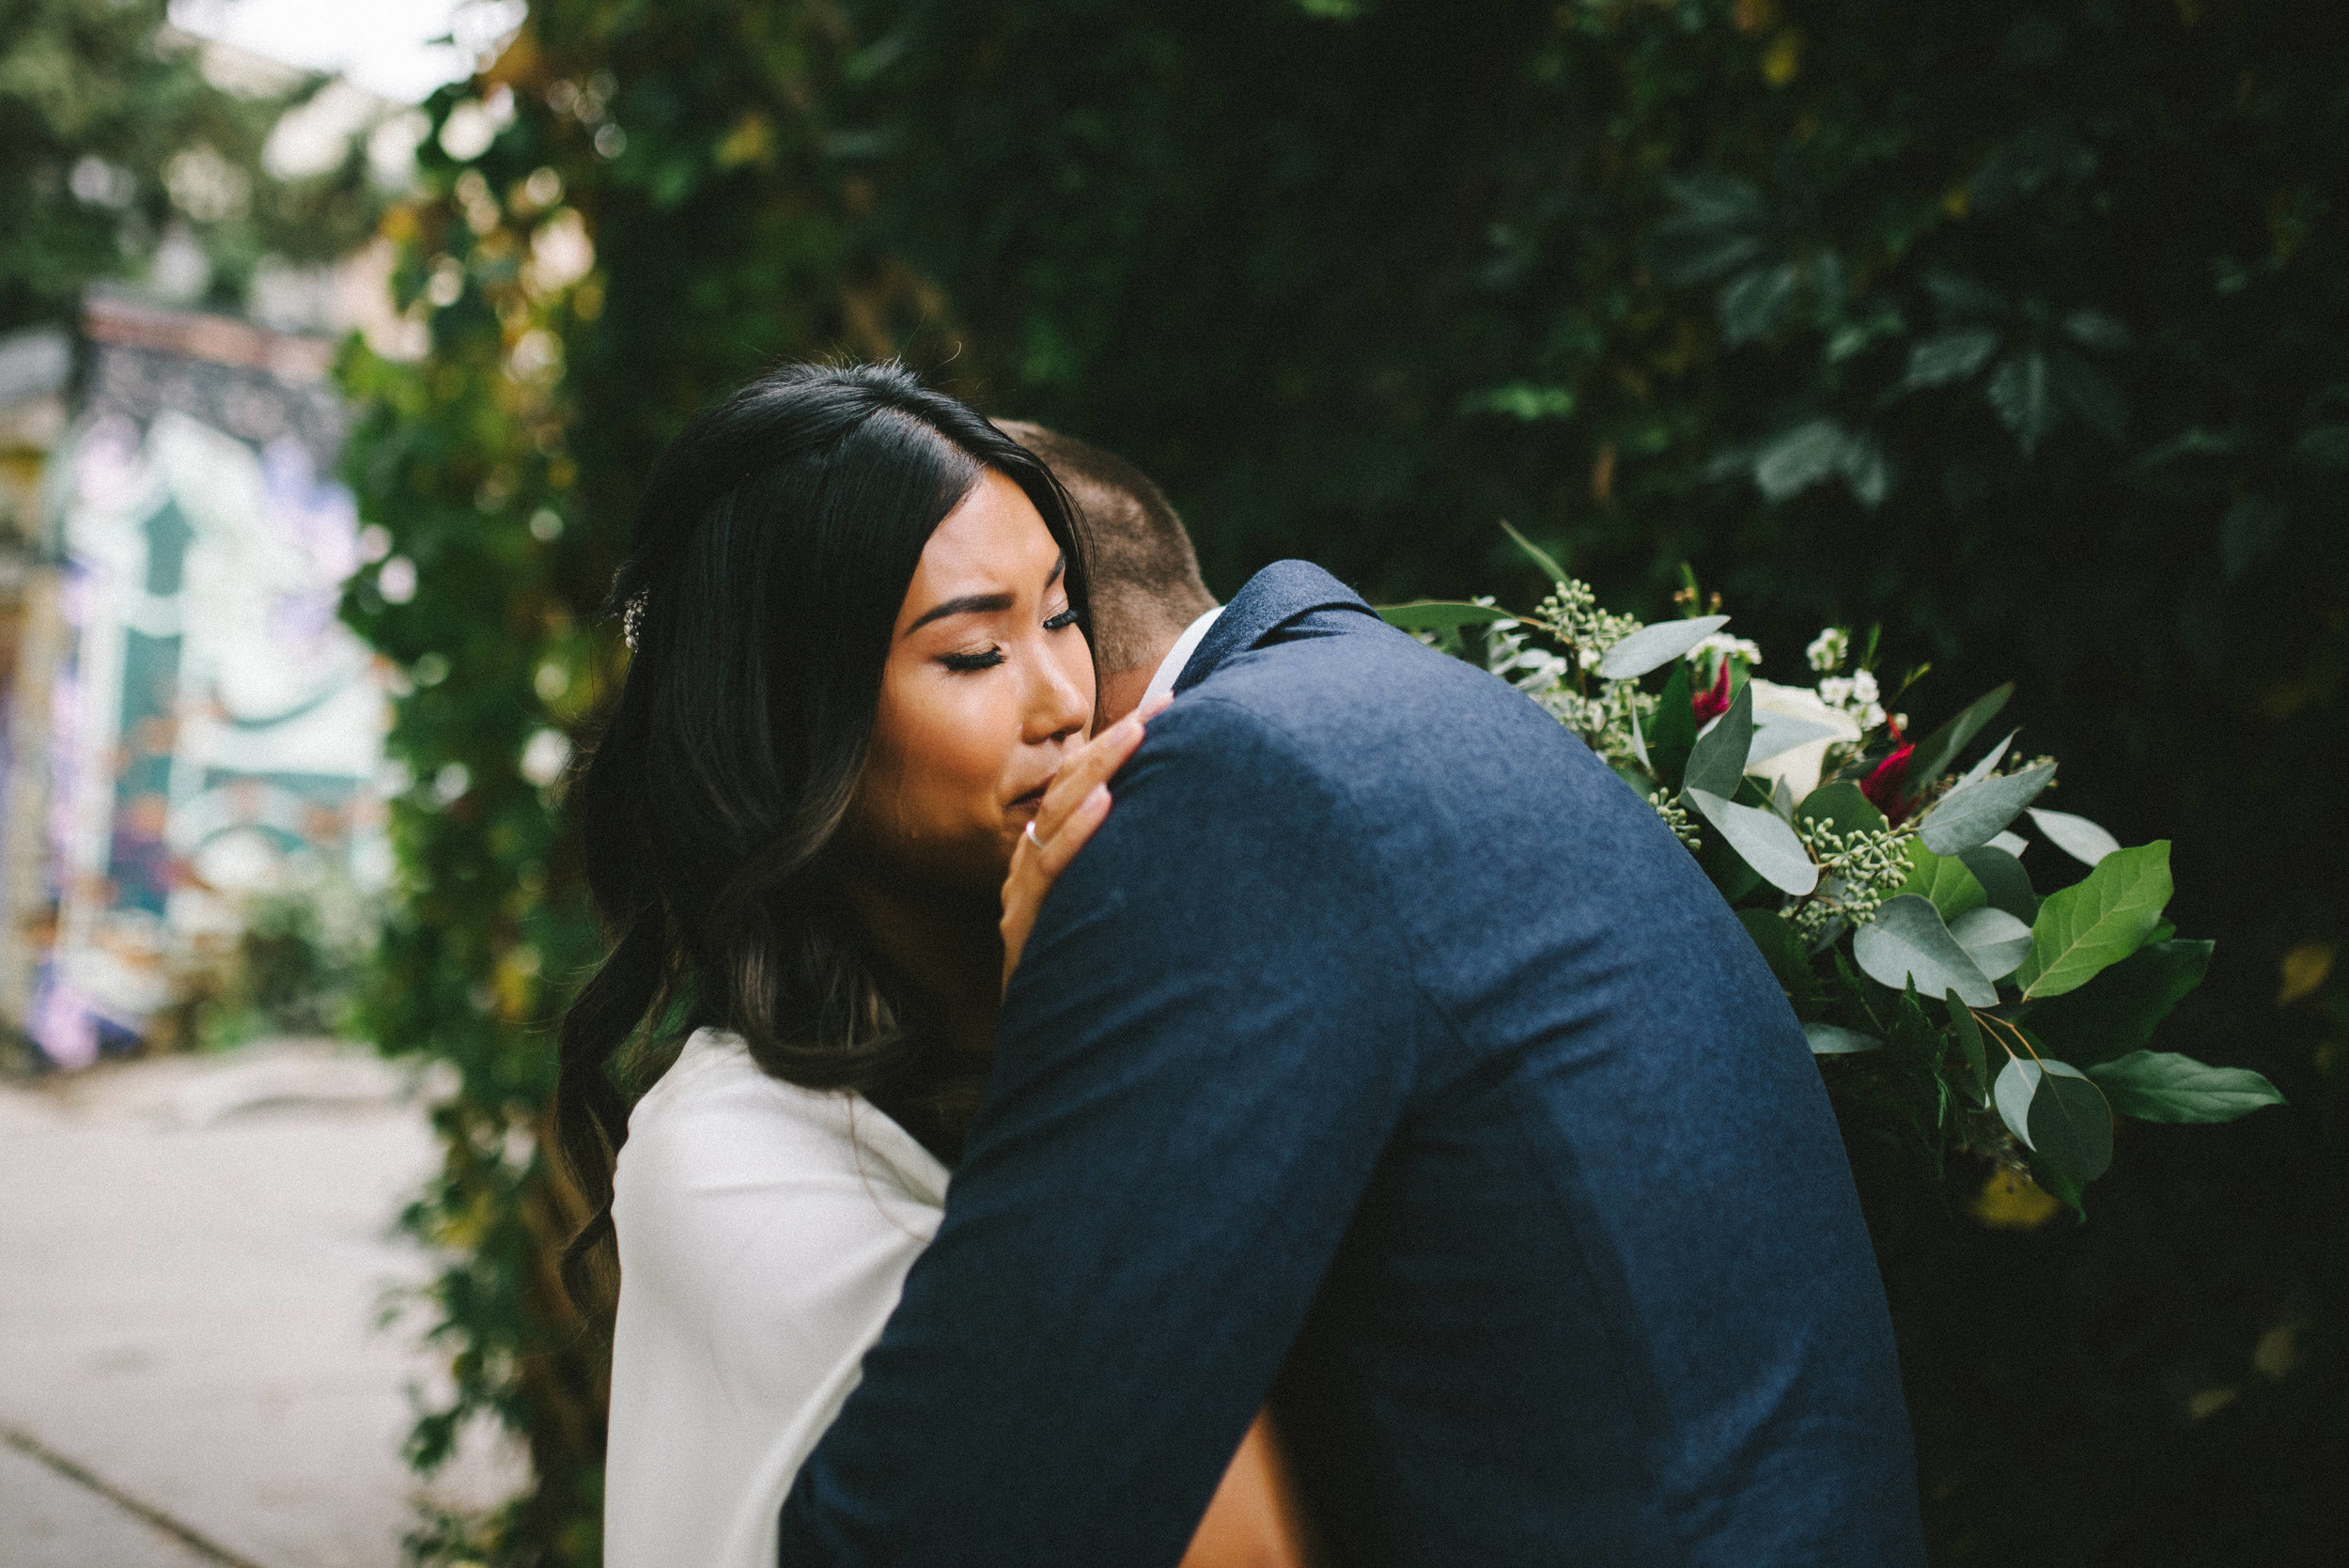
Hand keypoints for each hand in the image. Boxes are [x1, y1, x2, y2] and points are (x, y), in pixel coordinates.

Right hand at [1000, 693, 1171, 990]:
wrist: (1062, 1050)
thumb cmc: (1094, 976)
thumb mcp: (1112, 913)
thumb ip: (1130, 868)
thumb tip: (1186, 823)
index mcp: (1050, 856)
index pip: (1080, 784)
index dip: (1117, 744)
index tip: (1166, 708)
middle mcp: (1030, 867)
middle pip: (1066, 789)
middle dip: (1113, 745)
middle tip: (1160, 707)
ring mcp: (1022, 896)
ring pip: (1054, 818)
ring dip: (1097, 771)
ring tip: (1135, 734)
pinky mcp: (1023, 928)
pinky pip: (1047, 871)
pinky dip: (1076, 833)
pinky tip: (1105, 803)